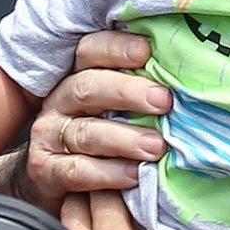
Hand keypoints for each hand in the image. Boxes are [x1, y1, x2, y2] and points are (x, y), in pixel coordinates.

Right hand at [20, 31, 170, 211]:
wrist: (58, 181)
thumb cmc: (100, 135)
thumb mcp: (114, 106)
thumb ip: (139, 88)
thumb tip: (183, 76)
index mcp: (76, 75)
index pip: (89, 51)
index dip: (116, 48)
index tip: (146, 51)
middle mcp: (59, 100)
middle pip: (87, 87)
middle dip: (127, 92)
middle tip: (163, 101)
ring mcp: (48, 135)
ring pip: (86, 132)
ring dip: (125, 138)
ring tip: (156, 146)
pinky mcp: (46, 170)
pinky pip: (77, 170)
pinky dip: (109, 173)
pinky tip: (135, 174)